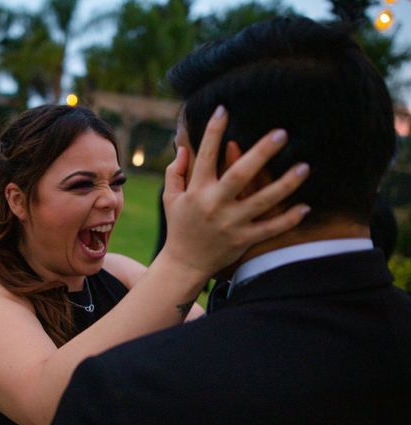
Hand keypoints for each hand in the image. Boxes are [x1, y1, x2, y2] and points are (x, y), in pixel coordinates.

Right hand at [161, 105, 309, 276]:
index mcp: (196, 191)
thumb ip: (175, 172)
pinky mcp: (242, 239)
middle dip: (260, 153)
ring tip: (304, 166)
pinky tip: (305, 206)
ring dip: (284, 184)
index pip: (205, 156)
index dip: (213, 133)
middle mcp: (214, 205)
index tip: (224, 110)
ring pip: (261, 201)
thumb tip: (183, 148)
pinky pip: (269, 229)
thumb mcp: (170, 198)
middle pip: (240, 175)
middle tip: (281, 133)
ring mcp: (230, 223)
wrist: (184, 263)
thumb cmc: (179, 226)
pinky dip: (287, 219)